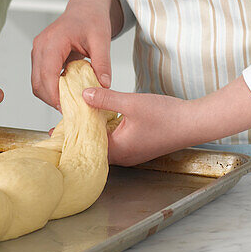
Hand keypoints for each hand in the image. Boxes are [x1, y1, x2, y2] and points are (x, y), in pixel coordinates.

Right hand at [31, 0, 120, 109]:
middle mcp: (40, 46)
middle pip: (37, 83)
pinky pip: (41, 77)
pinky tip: (68, 92)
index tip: (69, 109)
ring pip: (37, 83)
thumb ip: (102, 63)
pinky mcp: (41, 56)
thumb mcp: (102, 39)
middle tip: (72, 111)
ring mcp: (38, 51)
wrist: (86, 7)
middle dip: (52, 100)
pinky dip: (51, 88)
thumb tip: (103, 85)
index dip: (55, 95)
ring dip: (51, 95)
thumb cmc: (92, 19)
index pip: (47, 75)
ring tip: (71, 103)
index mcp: (52, 41)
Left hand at [80, 78, 250, 165]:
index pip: (86, 145)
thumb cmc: (168, 116)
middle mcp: (123, 156)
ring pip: (105, 142)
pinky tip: (101, 114)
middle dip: (80, 132)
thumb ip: (106, 99)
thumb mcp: (132, 103)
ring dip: (93, 129)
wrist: (195, 122)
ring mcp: (131, 152)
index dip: (71, 135)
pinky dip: (106, 128)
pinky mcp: (138, 145)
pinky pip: (115, 139)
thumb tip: (83, 95)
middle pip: (93, 146)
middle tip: (64, 120)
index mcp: (119, 150)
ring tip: (78, 114)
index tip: (55, 128)